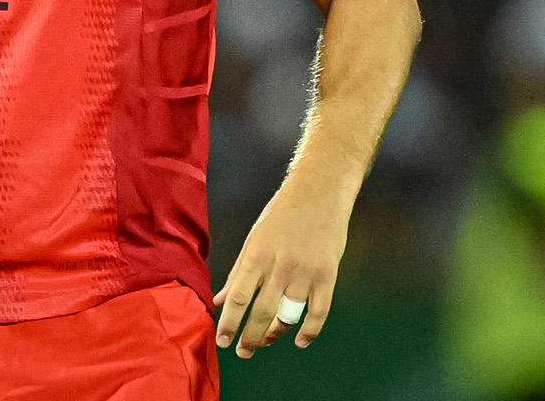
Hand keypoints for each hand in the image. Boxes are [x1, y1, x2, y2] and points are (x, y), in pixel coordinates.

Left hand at [213, 177, 350, 357]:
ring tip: (264, 343)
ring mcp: (304, 272)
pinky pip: (319, 311)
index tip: (221, 340)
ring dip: (275, 334)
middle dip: (249, 336)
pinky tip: (299, 340)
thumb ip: (238, 272)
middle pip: (261, 311)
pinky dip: (310, 330)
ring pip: (288, 314)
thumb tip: (220, 299)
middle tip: (242, 352)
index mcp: (256, 256)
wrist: (318, 194)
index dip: (228, 322)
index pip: (237, 297)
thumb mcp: (253, 240)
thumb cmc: (281, 215)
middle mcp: (278, 266)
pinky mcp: (327, 275)